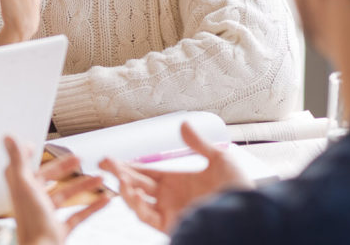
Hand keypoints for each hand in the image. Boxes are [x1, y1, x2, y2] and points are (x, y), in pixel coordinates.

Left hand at [4, 136, 109, 244]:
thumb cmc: (32, 222)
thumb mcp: (25, 185)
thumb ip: (18, 160)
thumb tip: (8, 136)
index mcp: (22, 188)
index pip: (22, 167)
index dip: (26, 156)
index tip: (35, 145)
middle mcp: (33, 201)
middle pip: (48, 179)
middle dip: (64, 168)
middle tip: (78, 159)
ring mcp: (46, 216)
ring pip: (65, 196)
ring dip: (82, 186)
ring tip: (98, 178)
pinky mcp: (59, 229)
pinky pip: (78, 215)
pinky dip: (92, 207)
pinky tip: (103, 200)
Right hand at [100, 122, 253, 233]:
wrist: (248, 213)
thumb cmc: (239, 189)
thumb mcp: (219, 159)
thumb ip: (198, 144)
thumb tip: (184, 124)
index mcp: (176, 181)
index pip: (144, 172)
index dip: (127, 165)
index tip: (110, 158)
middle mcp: (169, 197)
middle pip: (136, 183)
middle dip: (118, 173)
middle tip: (102, 162)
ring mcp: (169, 211)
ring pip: (137, 201)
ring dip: (125, 189)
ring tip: (118, 176)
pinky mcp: (171, 224)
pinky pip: (147, 217)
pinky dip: (137, 205)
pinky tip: (134, 192)